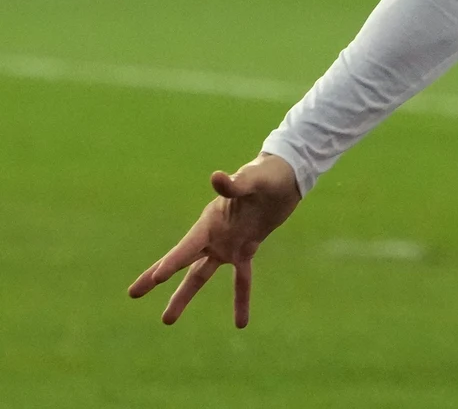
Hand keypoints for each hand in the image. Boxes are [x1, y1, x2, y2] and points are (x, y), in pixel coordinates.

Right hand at [128, 154, 301, 326]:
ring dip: (184, 296)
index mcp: (210, 221)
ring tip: (166, 320)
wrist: (284, 178)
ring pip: (200, 275)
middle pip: (181, 261)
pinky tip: (240, 323)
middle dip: (156, 277)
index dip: (172, 262)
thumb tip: (217, 177)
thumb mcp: (252, 179)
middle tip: (132, 294)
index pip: (187, 247)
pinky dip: (240, 299)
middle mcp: (213, 236)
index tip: (156, 278)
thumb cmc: (266, 175)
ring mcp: (227, 245)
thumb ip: (234, 184)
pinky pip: (241, 279)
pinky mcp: (246, 249)